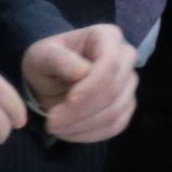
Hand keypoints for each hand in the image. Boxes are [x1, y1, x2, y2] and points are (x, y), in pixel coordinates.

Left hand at [23, 24, 141, 147]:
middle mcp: (125, 57)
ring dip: (83, 126)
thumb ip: (59, 59)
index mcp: (107, 36)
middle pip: (114, 91)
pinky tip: (68, 132)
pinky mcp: (126, 106)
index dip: (91, 87)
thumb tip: (82, 71)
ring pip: (116, 113)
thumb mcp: (42, 55)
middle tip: (51, 122)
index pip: (110, 64)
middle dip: (81, 111)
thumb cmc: (47, 61)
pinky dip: (90, 134)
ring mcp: (129, 83)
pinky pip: (115, 126)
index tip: (67, 102)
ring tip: (55, 127)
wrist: (51, 78)